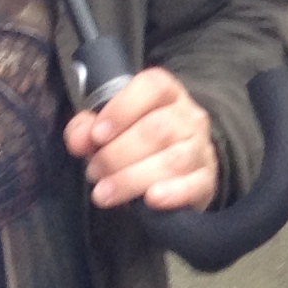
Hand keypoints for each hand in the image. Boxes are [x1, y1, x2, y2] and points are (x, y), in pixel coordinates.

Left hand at [65, 64, 217, 212]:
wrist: (179, 167)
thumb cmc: (137, 141)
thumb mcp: (108, 127)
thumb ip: (86, 128)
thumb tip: (79, 140)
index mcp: (166, 93)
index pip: (152, 87)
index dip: (122, 110)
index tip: (97, 135)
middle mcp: (189, 116)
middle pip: (158, 129)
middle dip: (117, 154)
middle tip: (94, 172)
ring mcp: (201, 147)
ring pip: (173, 160)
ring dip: (132, 178)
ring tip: (104, 193)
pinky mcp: (207, 179)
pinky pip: (195, 184)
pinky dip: (173, 193)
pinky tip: (150, 200)